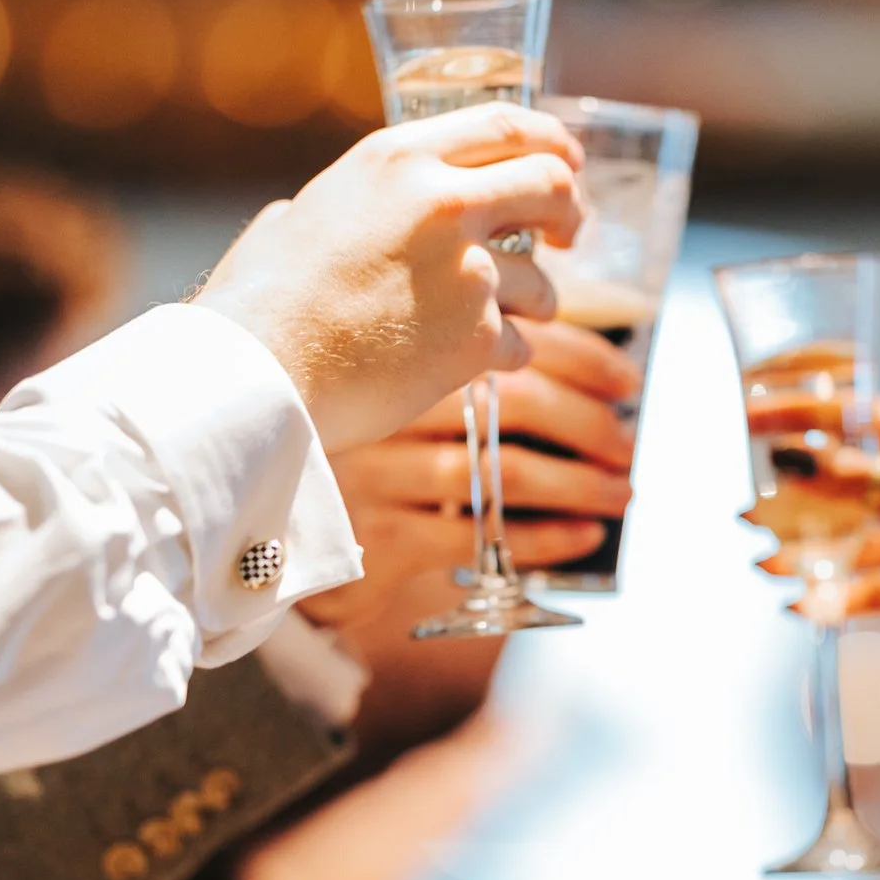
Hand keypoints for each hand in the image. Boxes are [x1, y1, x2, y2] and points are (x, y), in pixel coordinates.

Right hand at [192, 104, 582, 449]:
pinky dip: (501, 357)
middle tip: (567, 236)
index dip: (552, 143)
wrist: (259, 371)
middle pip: (551, 185)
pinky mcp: (476, 336)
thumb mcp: (299, 215)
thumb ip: (348, 203)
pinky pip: (519, 345)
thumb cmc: (262, 301)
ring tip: (496, 320)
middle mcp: (444, 201)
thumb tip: (339, 212)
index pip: (506, 124)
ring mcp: (468, 270)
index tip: (567, 162)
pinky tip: (464, 364)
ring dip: (532, 303)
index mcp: (400, 158)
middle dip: (569, 212)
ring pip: (542, 281)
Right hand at [298, 317, 639, 632]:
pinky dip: (541, 537)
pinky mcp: (376, 537)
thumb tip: (553, 351)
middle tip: (629, 443)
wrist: (251, 514)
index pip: (509, 342)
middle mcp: (387, 408)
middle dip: (588, 423)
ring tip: (621, 492)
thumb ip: (445, 358)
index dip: (580, 358)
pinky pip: (476, 536)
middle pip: (514, 403)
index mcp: (398, 354)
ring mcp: (379, 473)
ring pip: (501, 472)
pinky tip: (582, 536)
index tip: (628, 379)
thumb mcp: (381, 386)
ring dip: (577, 484)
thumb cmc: (337, 445)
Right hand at [753, 396, 879, 651]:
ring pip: (858, 542)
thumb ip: (850, 476)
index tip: (755, 418)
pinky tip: (804, 605)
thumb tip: (790, 457)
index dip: (806, 416)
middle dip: (801, 501)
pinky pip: (874, 587)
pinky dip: (841, 597)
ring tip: (767, 565)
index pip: (859, 418)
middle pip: (852, 485)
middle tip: (753, 509)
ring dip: (814, 555)